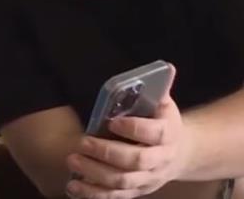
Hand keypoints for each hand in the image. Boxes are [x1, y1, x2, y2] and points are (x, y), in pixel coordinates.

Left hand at [66, 68, 191, 198]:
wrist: (181, 153)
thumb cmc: (163, 122)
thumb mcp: (164, 104)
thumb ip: (158, 89)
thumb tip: (166, 67)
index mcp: (168, 135)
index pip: (154, 133)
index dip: (135, 129)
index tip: (113, 121)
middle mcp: (160, 160)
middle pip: (135, 162)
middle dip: (107, 153)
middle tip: (82, 143)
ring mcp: (148, 179)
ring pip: (122, 182)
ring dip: (95, 174)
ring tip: (72, 161)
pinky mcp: (136, 191)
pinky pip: (114, 197)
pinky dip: (93, 194)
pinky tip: (72, 187)